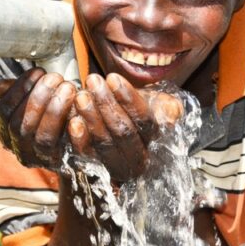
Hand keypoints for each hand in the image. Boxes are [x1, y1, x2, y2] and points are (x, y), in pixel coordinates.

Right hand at [0, 67, 76, 169]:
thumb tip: (0, 86)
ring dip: (56, 110)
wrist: (79, 142)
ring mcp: (41, 160)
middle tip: (55, 78)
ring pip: (43, 138)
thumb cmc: (53, 113)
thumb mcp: (34, 102)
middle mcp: (21, 150)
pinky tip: (79, 113)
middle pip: (21, 126)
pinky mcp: (64, 165)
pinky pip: (67, 150)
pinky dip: (73, 131)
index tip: (38, 71)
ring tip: (69, 87)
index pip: (5, 111)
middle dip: (38, 98)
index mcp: (7, 134)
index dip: (19, 89)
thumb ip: (18, 93)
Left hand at [67, 73, 182, 182]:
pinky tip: (74, 121)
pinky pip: (88, 155)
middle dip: (107, 105)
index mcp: (155, 139)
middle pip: (124, 132)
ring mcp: (116, 164)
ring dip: (92, 117)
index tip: (112, 78)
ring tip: (81, 95)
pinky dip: (80, 139)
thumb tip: (171, 116)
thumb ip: (168, 107)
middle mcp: (138, 157)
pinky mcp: (95, 167)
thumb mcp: (158, 104)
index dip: (128, 99)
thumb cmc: (137, 109)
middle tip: (93, 82)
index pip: (144, 120)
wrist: (117, 119)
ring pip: (105, 143)